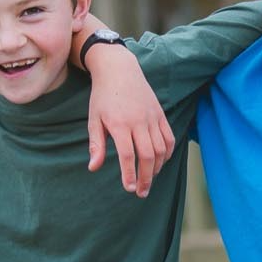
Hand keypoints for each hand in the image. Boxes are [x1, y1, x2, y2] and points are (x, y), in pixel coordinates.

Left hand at [85, 45, 174, 196]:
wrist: (119, 70)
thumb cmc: (102, 96)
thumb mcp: (94, 119)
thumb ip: (96, 145)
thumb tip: (93, 168)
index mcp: (120, 124)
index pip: (128, 155)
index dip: (130, 174)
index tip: (130, 188)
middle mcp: (138, 121)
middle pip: (148, 155)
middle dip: (147, 177)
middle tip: (142, 192)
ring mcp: (152, 117)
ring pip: (160, 149)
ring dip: (157, 168)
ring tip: (150, 179)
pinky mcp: (160, 114)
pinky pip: (168, 138)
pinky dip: (167, 153)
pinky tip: (161, 162)